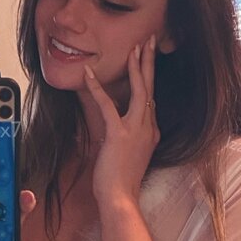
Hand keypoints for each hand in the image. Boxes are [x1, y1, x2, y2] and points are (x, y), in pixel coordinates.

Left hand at [82, 35, 159, 207]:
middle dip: (151, 63)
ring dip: (138, 66)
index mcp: (150, 133)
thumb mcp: (123, 156)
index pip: (150, 102)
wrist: (119, 198)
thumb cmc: (119, 183)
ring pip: (141, 90)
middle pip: (152, 89)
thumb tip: (109, 130)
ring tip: (136, 47)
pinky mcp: (119, 134)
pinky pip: (107, 105)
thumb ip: (119, 138)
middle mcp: (148, 128)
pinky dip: (96, 88)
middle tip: (151, 41)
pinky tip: (88, 74)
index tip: (146, 63)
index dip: (147, 82)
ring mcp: (136, 130)